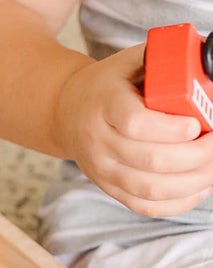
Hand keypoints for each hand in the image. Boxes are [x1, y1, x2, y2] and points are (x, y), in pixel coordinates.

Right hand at [54, 45, 212, 216]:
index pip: (134, 123)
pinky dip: (179, 202)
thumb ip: (168, 61)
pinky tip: (200, 187)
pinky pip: (146, 206)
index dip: (169, 129)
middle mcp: (98, 141)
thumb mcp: (132, 62)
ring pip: (152, 189)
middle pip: (150, 161)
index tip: (195, 125)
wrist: (68, 111)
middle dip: (197, 155)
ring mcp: (102, 169)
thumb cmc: (111, 84)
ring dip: (194, 180)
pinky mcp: (109, 188)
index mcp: (104, 104)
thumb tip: (210, 66)